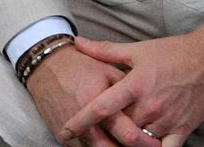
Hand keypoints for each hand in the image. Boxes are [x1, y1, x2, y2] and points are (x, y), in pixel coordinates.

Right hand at [25, 44, 155, 146]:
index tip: (157, 143)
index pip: (128, 134)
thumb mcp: (109, 71)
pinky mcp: (63, 137)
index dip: (146, 143)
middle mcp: (87, 123)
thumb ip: (129, 91)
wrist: (46, 65)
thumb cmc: (80, 65)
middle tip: (146, 146)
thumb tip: (150, 107)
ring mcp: (73, 133)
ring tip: (125, 143)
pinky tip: (107, 141)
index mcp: (102, 105)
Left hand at [60, 18, 203, 146]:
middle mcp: (150, 105)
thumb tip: (77, 42)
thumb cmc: (174, 52)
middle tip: (87, 138)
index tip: (65, 129)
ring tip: (110, 144)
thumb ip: (105, 50)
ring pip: (138, 143)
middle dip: (103, 135)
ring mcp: (167, 120)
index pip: (102, 107)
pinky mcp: (183, 130)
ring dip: (124, 144)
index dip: (81, 120)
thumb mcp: (138, 49)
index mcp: (136, 84)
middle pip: (119, 129)